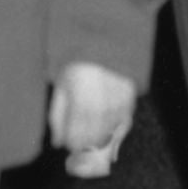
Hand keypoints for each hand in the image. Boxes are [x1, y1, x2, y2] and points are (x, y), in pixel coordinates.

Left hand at [50, 61, 136, 175]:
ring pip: (109, 136)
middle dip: (84, 142)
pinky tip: (107, 120)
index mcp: (80, 106)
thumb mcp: (60, 89)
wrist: (102, 44)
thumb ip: (57, 118)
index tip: (69, 139)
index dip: (71, 144)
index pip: (76, 141)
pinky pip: (124, 125)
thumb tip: (56, 143)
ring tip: (93, 123)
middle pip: (93, 142)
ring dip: (99, 135)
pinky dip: (115, 128)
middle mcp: (101, 108)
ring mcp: (118, 105)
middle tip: (80, 133)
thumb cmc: (76, 67)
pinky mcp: (130, 101)